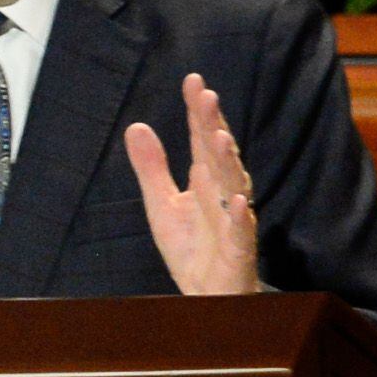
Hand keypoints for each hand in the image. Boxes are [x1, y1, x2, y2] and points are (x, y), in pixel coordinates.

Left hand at [124, 73, 259, 295]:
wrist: (205, 296)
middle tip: (206, 96)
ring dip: (227, 162)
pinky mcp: (238, 250)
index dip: (198, 111)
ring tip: (219, 137)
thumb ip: (151, 167)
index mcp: (205, 179)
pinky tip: (237, 200)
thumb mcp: (161, 204)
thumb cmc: (191, 248)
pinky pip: (241, 232)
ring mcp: (232, 220)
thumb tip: (136, 126)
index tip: (193, 80)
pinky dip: (239, 216)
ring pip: (233, 186)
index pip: (202, 138)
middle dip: (213, 126)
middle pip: (218, 154)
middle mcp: (222, 193)